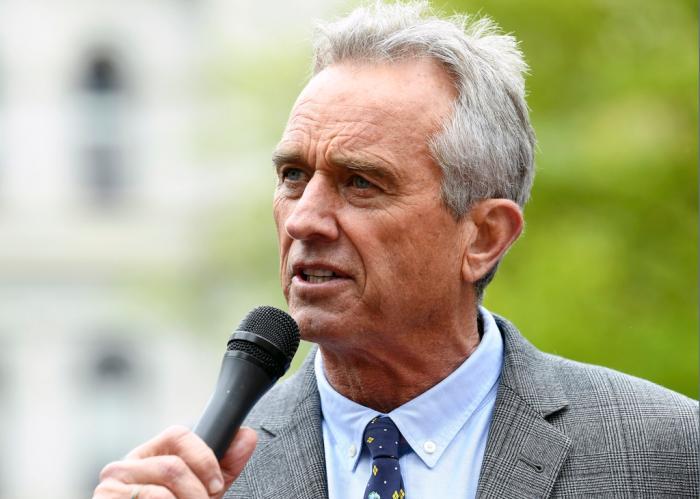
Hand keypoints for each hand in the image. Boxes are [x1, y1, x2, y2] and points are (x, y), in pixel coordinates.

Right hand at [93, 425, 256, 498]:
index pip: (179, 434)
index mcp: (150, 456)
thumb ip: (223, 467)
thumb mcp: (202, 491)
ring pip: (163, 487)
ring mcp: (110, 485)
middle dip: (197, 493)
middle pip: (173, 465)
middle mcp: (125, 465)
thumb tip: (247, 435)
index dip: (204, 459)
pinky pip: (149, 498)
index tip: (216, 485)